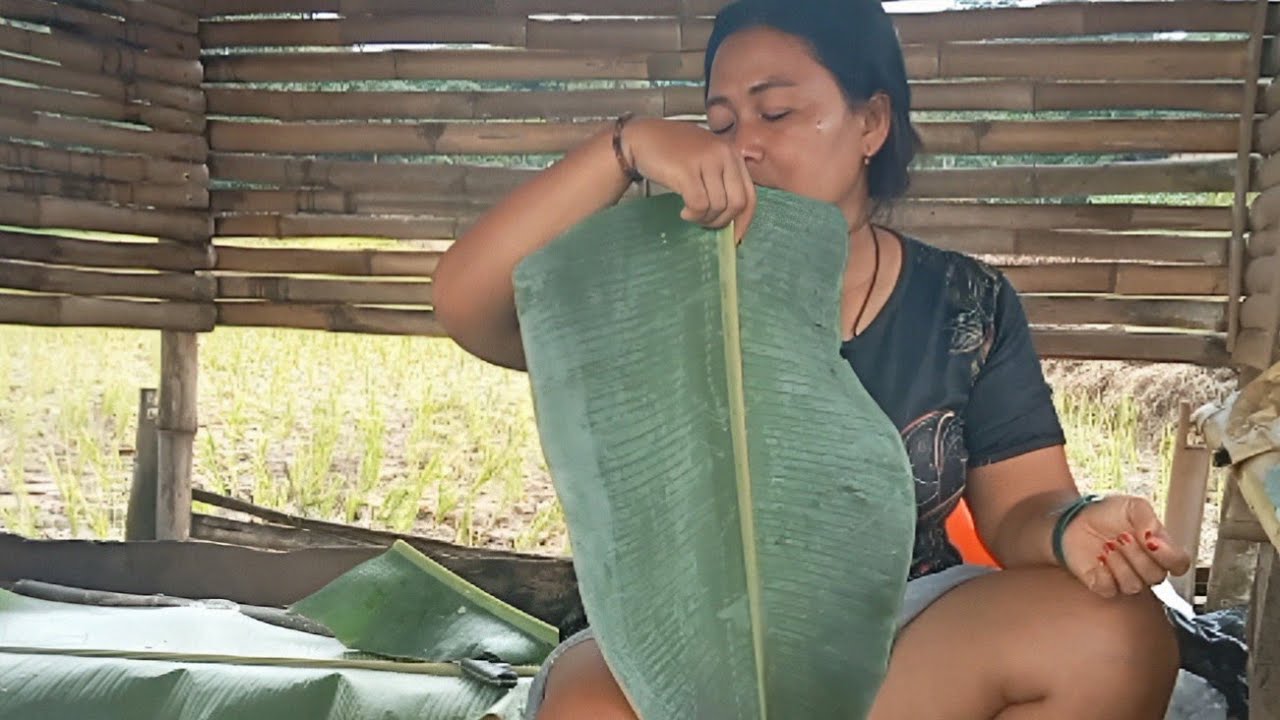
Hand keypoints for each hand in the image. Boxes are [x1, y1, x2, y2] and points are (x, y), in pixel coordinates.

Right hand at [622, 118, 756, 242]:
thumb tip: (732, 218)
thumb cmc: (672, 151)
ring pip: (718, 206)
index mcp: (732, 154)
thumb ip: (722, 180)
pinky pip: (699, 204)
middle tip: (706, 223)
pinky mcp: (688, 170)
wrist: (642, 137)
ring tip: (691, 214)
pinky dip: (693, 214)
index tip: (735, 237)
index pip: (750, 194)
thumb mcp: (706, 159)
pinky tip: (684, 211)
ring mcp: (707, 160)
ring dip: (704, 218)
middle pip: (738, 202)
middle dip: (723, 221)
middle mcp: (724, 154)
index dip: (744, 220)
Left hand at [1060, 495, 1192, 598]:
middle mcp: (1145, 568)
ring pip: (1133, 585)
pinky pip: (1109, 589)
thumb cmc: (1107, 513)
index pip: (1179, 564)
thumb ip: (1147, 517)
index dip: (1169, 556)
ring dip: (1118, 563)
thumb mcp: (1131, 506)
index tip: (1151, 540)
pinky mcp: (1103, 585)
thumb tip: (1155, 537)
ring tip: (1107, 544)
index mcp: (1159, 550)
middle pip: (1156, 576)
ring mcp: (1125, 579)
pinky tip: (1097, 558)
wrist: (1074, 519)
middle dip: (1136, 554)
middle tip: (1121, 536)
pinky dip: (1102, 572)